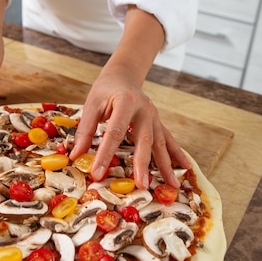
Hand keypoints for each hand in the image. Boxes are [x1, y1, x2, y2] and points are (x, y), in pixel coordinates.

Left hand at [70, 65, 191, 189]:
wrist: (124, 75)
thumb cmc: (106, 89)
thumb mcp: (91, 105)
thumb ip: (85, 130)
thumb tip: (76, 156)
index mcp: (126, 102)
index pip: (115, 132)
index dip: (105, 154)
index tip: (98, 173)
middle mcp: (145, 110)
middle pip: (144, 140)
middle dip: (142, 164)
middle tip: (141, 185)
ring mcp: (154, 117)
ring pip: (161, 143)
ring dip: (166, 165)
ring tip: (172, 185)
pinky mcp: (158, 123)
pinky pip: (168, 140)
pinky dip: (177, 154)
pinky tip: (186, 167)